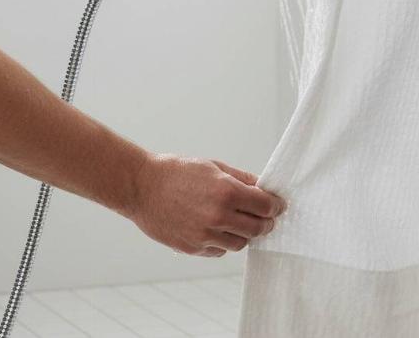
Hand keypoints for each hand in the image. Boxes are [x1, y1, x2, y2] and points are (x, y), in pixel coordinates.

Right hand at [127, 154, 285, 256]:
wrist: (141, 186)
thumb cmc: (176, 172)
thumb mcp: (213, 166)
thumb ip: (241, 179)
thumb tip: (263, 188)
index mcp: (227, 192)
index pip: (266, 206)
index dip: (275, 206)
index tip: (277, 205)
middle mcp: (218, 216)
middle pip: (257, 229)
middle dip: (265, 223)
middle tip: (265, 218)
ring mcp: (204, 236)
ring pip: (240, 244)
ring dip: (244, 234)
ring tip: (239, 222)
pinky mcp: (192, 248)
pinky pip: (218, 251)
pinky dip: (223, 242)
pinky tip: (216, 229)